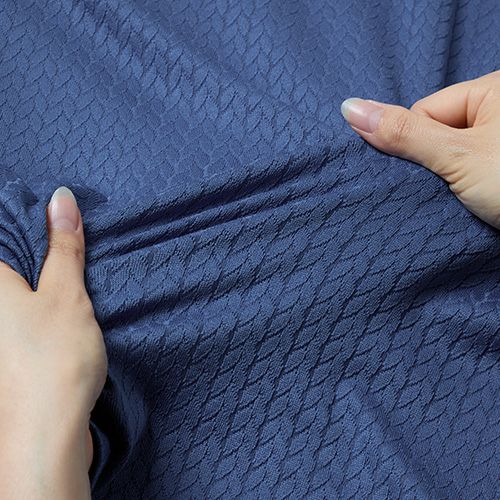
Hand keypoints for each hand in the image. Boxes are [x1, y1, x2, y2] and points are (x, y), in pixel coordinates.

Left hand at [0, 187, 106, 498]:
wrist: (45, 435)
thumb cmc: (53, 360)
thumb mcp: (67, 294)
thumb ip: (63, 246)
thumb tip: (61, 197)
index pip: (1, 234)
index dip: (27, 220)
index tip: (56, 220)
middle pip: (9, 263)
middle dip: (37, 248)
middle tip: (70, 243)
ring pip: (14, 289)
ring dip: (41, 275)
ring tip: (70, 272)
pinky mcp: (5, 352)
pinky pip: (17, 312)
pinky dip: (37, 300)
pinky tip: (61, 308)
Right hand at [341, 70, 499, 228]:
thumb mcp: (457, 156)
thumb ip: (404, 134)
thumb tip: (349, 108)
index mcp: (492, 89)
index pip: (424, 111)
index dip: (412, 143)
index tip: (421, 172)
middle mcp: (496, 112)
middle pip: (434, 134)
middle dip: (427, 164)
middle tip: (436, 189)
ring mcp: (497, 144)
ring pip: (447, 157)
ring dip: (440, 181)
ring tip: (451, 200)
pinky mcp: (496, 172)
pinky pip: (463, 173)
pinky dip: (457, 191)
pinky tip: (462, 204)